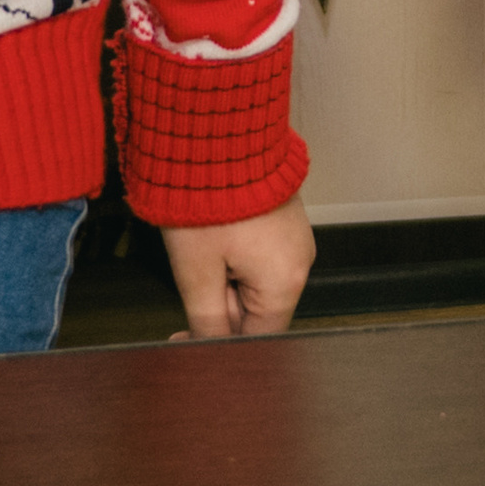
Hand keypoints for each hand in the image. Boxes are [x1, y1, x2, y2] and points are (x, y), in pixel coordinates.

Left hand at [163, 194, 313, 338]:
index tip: (184, 336)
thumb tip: (207, 349)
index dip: (219, 343)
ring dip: (223, 276)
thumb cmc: (209, 199)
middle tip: (191, 274)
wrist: (221, 137)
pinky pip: (260, 253)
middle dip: (219, 302)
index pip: (258, 337)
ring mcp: (295, 239)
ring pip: (255, 280)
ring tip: (200, 247)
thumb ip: (206, 319)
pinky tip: (212, 235)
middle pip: (258, 309)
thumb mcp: (197, 271)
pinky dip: (233, 254)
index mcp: (285, 283)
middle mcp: (300, 263)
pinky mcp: (283, 220)